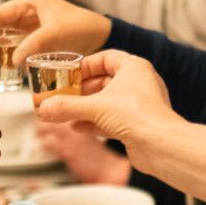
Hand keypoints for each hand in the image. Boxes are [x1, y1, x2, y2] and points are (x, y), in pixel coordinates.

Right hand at [0, 0, 110, 59]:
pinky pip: (23, 41)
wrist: (103, 35)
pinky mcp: (43, 35)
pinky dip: (15, 50)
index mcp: (33, 1)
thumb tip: (14, 60)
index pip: (2, 12)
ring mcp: (37, 22)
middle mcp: (32, 9)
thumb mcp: (54, 34)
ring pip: (12, 33)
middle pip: (4, 23)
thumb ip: (32, 45)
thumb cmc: (81, 28)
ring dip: (3, 44)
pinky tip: (9, 62)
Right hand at [34, 51, 183, 172]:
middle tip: (63, 95)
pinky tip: (77, 127)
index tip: (69, 73)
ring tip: (65, 112)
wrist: (161, 146)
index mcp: (134, 68)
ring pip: (107, 102)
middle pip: (104, 82)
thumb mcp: (95, 108)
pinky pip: (111, 119)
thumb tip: (43, 108)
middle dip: (81, 90)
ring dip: (85, 108)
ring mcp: (139, 106)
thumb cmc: (138, 116)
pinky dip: (94, 122)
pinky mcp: (137, 125)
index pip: (107, 58)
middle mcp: (139, 84)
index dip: (87, 65)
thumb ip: (67, 107)